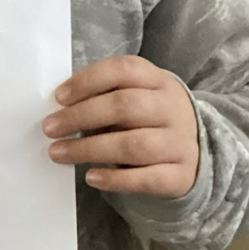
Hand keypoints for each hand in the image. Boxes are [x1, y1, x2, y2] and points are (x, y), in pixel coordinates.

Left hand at [42, 55, 199, 197]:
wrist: (198, 149)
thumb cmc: (150, 117)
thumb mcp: (136, 95)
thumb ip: (105, 96)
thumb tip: (61, 110)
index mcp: (157, 80)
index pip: (123, 70)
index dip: (88, 81)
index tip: (59, 97)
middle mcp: (172, 107)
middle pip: (125, 106)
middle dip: (81, 116)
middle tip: (49, 128)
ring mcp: (180, 142)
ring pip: (133, 145)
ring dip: (89, 149)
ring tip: (58, 152)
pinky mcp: (182, 175)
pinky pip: (147, 179)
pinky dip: (115, 179)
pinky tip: (91, 177)